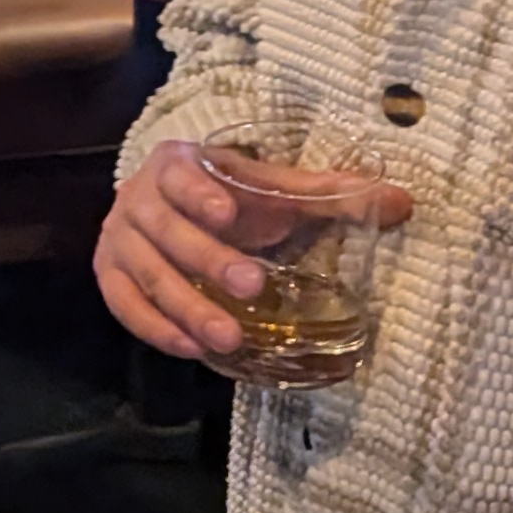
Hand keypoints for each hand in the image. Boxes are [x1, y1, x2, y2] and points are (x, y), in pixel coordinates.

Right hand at [93, 141, 409, 361]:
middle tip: (252, 288)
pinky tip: (191, 348)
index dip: (200, 193)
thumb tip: (402, 202)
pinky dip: (155, 328)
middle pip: (166, 232)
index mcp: (177, 164)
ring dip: (186, 308)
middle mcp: (138, 198)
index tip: (229, 213)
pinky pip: (124, 306)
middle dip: (208, 261)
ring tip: (228, 338)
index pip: (181, 176)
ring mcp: (118, 239)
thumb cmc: (231, 199)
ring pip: (147, 275)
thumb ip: (330, 195)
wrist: (173, 209)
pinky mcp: (110, 276)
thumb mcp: (274, 191)